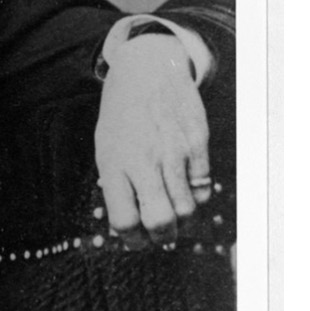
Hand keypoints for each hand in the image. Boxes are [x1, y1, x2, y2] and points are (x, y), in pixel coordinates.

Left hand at [95, 33, 212, 245]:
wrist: (148, 70)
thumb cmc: (122, 114)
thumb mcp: (106, 147)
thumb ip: (116, 184)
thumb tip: (130, 224)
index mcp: (114, 163)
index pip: (125, 220)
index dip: (132, 240)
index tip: (137, 240)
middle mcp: (145, 160)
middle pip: (161, 221)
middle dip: (162, 237)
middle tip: (160, 234)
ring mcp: (174, 152)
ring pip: (187, 210)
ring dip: (182, 222)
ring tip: (175, 216)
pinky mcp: (198, 144)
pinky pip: (203, 188)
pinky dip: (196, 198)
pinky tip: (186, 191)